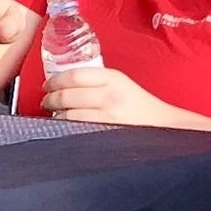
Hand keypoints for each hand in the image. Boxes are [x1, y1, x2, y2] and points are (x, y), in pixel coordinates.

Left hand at [40, 59, 187, 129]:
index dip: (55, 81)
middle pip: (67, 95)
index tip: (47, 85)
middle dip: (50, 99)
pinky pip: (77, 130)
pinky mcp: (105, 134)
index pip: (74, 75)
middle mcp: (109, 96)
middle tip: (45, 101)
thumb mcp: (122, 85)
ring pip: (69, 115)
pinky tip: (65, 127)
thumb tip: (66, 85)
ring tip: (54, 114)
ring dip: (56, 115)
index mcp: (113, 79)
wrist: (165, 126)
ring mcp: (107, 117)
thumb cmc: (142, 107)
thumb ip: (97, 82)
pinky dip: (66, 127)